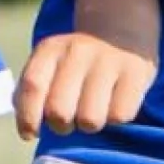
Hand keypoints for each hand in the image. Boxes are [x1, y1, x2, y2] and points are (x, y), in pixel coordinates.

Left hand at [16, 27, 156, 138]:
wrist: (121, 29)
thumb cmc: (77, 61)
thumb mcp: (50, 63)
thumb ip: (33, 91)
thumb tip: (27, 128)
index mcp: (51, 50)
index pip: (33, 86)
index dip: (28, 117)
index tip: (30, 134)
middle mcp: (78, 52)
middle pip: (60, 111)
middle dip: (61, 126)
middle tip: (68, 121)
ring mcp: (108, 60)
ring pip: (90, 120)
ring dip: (89, 125)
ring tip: (92, 114)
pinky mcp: (136, 72)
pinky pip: (119, 116)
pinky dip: (115, 119)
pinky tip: (113, 106)